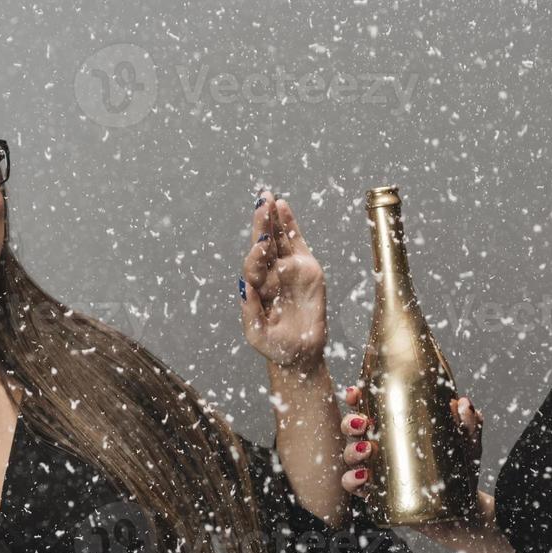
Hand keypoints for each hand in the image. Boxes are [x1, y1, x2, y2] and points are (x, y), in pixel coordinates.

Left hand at [241, 191, 328, 373]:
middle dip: (262, 223)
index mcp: (255, 288)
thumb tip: (245, 287)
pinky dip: (290, 224)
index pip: (253, 265)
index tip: (260, 246)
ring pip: (278, 238)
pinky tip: (283, 207)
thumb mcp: (257, 334)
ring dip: (273, 218)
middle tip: (261, 201)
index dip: (256, 254)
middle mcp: (269, 275)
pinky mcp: (306, 268)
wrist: (300, 354)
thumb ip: (250, 312)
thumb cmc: (275, 346)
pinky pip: (296, 242)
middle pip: (263, 244)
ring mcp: (288, 269)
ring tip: (269, 198)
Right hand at [338, 385, 484, 499]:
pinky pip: (355, 487)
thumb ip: (468, 424)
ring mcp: (378, 471)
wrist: (463, 509)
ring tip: (366, 450)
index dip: (355, 398)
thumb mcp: (467, 445)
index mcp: (396, 428)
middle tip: (363, 423)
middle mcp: (381, 447)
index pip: (369, 408)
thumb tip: (462, 403)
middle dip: (350, 423)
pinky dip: (352, 481)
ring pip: (350, 457)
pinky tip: (363, 477)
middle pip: (353, 430)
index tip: (355, 393)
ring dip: (351, 450)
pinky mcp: (378, 495)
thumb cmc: (461, 471)